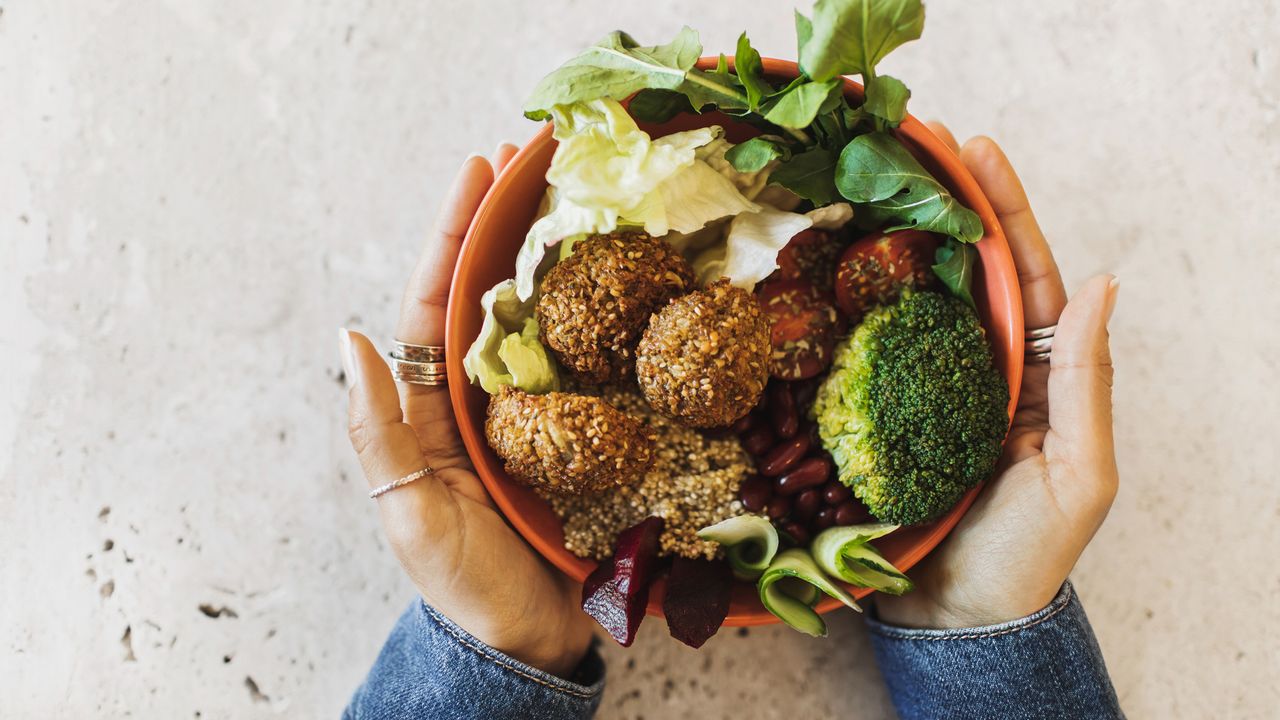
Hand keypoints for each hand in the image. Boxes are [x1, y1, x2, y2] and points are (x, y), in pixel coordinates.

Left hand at [340, 149, 594, 676]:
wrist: (531, 639)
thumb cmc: (465, 584)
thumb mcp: (410, 512)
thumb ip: (379, 431)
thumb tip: (348, 336)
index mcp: (434, 404)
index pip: (439, 300)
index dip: (458, 233)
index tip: (481, 169)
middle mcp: (485, 393)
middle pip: (495, 289)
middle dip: (511, 220)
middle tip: (538, 153)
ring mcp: (539, 409)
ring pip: (548, 314)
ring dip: (562, 251)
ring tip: (583, 190)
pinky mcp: (586, 431)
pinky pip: (598, 362)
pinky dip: (610, 314)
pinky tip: (633, 275)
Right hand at [875, 126, 1120, 628]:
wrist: (957, 621)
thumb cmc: (1028, 554)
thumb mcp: (1079, 472)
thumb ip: (1084, 380)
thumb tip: (1102, 281)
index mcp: (1037, 374)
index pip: (1025, 276)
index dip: (1003, 212)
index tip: (975, 153)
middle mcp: (980, 369)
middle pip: (963, 273)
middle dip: (941, 207)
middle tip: (909, 146)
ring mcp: (924, 389)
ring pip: (909, 303)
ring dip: (889, 245)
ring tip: (861, 188)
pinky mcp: (876, 416)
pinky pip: (863, 353)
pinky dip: (846, 310)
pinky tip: (823, 274)